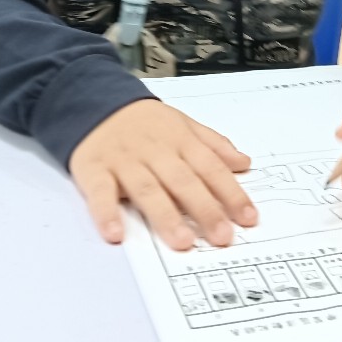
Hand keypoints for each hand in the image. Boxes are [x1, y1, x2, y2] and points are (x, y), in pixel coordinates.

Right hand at [68, 100, 257, 250]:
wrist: (94, 100)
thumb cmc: (144, 121)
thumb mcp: (182, 124)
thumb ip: (213, 144)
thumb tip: (244, 162)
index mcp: (179, 140)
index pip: (210, 167)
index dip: (231, 192)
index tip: (248, 217)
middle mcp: (155, 151)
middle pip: (183, 181)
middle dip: (205, 208)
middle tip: (222, 236)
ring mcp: (124, 161)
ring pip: (147, 189)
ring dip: (165, 215)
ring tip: (182, 241)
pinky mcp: (93, 170)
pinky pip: (100, 193)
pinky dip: (106, 213)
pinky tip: (115, 234)